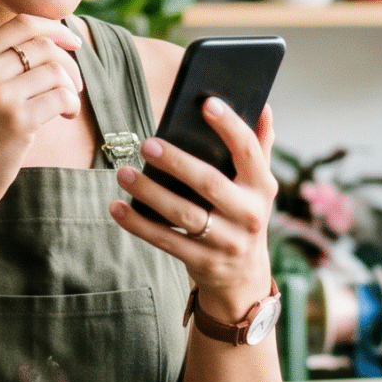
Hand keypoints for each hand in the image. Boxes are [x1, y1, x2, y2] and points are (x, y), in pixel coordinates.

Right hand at [0, 14, 86, 214]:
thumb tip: (50, 41)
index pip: (21, 23)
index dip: (55, 27)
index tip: (73, 41)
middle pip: (43, 45)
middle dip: (69, 62)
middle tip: (74, 84)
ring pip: (55, 70)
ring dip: (71, 86)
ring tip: (67, 104)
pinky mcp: (18, 122)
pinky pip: (61, 97)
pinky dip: (71, 105)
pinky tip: (66, 116)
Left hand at [110, 98, 277, 317]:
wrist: (245, 278)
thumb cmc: (243, 215)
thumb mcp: (258, 186)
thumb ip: (259, 147)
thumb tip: (263, 107)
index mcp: (262, 187)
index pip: (248, 151)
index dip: (230, 126)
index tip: (207, 103)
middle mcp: (248, 214)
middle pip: (209, 183)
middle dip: (177, 162)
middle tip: (147, 144)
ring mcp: (226, 242)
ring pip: (183, 214)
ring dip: (150, 192)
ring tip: (124, 172)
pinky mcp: (202, 262)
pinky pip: (165, 241)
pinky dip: (138, 224)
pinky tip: (117, 207)